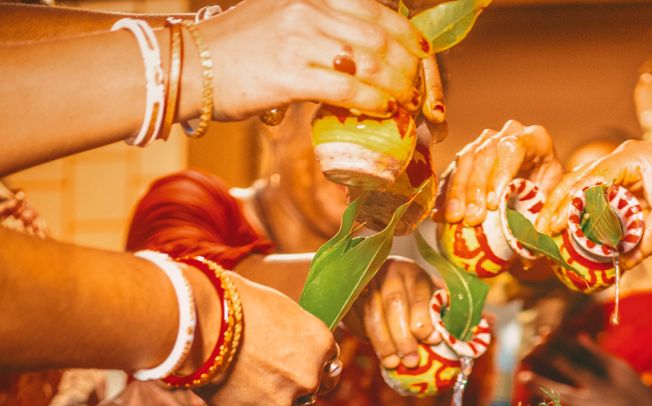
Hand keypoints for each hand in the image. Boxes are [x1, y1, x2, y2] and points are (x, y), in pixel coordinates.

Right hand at [206, 0, 426, 122]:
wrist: (192, 64)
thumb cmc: (238, 49)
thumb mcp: (283, 18)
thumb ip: (322, 26)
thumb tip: (364, 51)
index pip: (376, 8)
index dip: (407, 35)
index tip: (421, 57)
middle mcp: (308, 8)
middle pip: (380, 36)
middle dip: (408, 67)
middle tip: (416, 90)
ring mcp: (298, 39)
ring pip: (369, 63)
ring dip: (396, 87)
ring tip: (403, 103)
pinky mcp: (289, 75)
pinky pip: (346, 90)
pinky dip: (372, 102)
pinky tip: (382, 111)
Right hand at [209, 273, 338, 405]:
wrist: (199, 322)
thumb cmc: (238, 303)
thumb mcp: (281, 307)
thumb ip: (300, 332)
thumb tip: (300, 342)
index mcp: (320, 344)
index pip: (328, 358)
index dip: (308, 354)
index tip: (293, 351)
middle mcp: (308, 378)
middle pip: (309, 384)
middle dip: (293, 376)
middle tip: (266, 361)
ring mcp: (282, 400)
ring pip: (281, 400)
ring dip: (267, 389)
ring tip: (240, 367)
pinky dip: (244, 398)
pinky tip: (227, 378)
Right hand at [355, 256, 435, 369]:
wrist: (383, 281)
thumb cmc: (413, 296)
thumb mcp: (429, 297)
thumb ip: (436, 313)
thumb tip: (444, 337)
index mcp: (413, 273)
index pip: (418, 296)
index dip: (424, 321)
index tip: (432, 341)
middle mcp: (388, 272)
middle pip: (394, 305)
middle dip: (403, 337)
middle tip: (411, 361)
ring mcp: (367, 283)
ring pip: (372, 315)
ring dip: (383, 343)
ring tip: (393, 363)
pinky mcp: (350, 295)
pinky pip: (356, 320)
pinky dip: (367, 339)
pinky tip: (379, 352)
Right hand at [440, 120, 563, 225]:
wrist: (540, 180)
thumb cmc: (550, 189)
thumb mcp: (554, 198)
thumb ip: (546, 212)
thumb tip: (533, 240)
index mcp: (535, 139)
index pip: (513, 148)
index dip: (500, 175)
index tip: (492, 204)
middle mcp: (508, 133)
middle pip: (485, 154)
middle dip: (475, 189)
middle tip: (471, 218)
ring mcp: (486, 142)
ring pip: (465, 160)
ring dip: (457, 192)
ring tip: (454, 218)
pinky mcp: (469, 156)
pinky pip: (453, 172)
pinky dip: (445, 195)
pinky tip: (440, 216)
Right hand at [539, 141, 651, 266]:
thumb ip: (647, 238)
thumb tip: (620, 265)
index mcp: (633, 158)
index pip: (591, 178)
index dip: (568, 201)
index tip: (552, 223)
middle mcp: (625, 164)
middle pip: (581, 183)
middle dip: (559, 207)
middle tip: (540, 232)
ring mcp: (627, 179)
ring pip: (589, 196)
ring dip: (571, 216)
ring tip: (551, 238)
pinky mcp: (632, 196)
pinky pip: (605, 209)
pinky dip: (591, 225)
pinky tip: (577, 241)